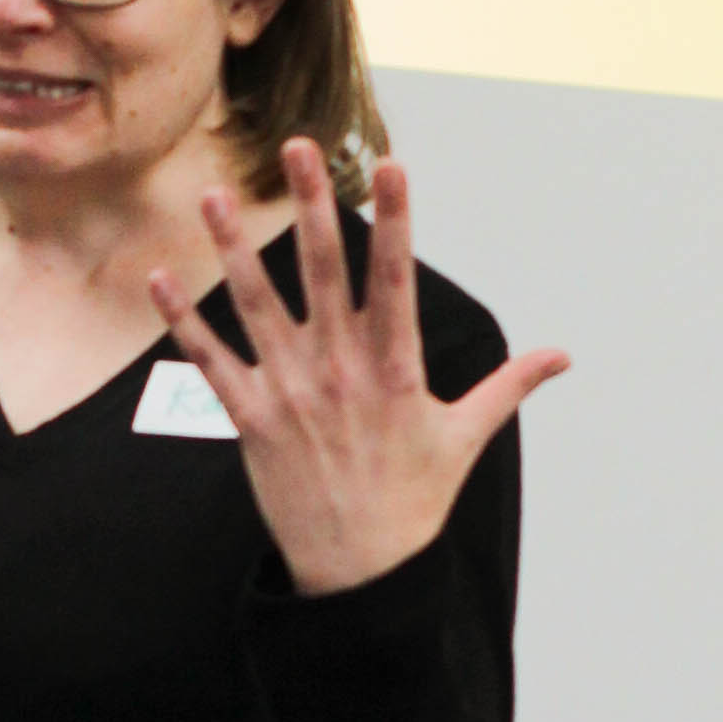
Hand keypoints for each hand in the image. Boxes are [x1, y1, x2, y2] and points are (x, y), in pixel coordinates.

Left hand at [150, 139, 566, 597]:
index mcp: (396, 366)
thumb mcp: (466, 437)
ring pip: (256, 306)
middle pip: (324, 272)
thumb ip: (510, 386)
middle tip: (299, 149)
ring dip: (232, 249)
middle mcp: (341, 370)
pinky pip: (212, 363)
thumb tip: (563, 356)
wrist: (360, 573)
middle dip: (311, 205)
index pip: (395, 277)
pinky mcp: (252, 420)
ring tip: (215, 195)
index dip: (396, 217)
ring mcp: (292, 394)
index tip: (393, 162)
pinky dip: (183, 323)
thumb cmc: (415, 501)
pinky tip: (159, 279)